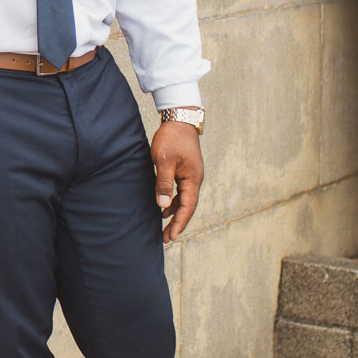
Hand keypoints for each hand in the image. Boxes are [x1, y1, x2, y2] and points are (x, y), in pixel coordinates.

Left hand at [153, 121, 202, 241]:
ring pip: (184, 200)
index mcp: (193, 179)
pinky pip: (181, 191)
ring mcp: (191, 175)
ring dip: (175, 213)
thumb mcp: (164, 161)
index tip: (171, 236)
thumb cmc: (171, 138)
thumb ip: (164, 183)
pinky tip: (163, 207)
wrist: (179, 119)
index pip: (188, 207)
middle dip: (177, 223)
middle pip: (187, 207)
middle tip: (166, 238)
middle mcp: (195, 180)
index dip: (179, 223)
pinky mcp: (185, 171)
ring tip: (163, 226)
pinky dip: (173, 201)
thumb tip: (162, 206)